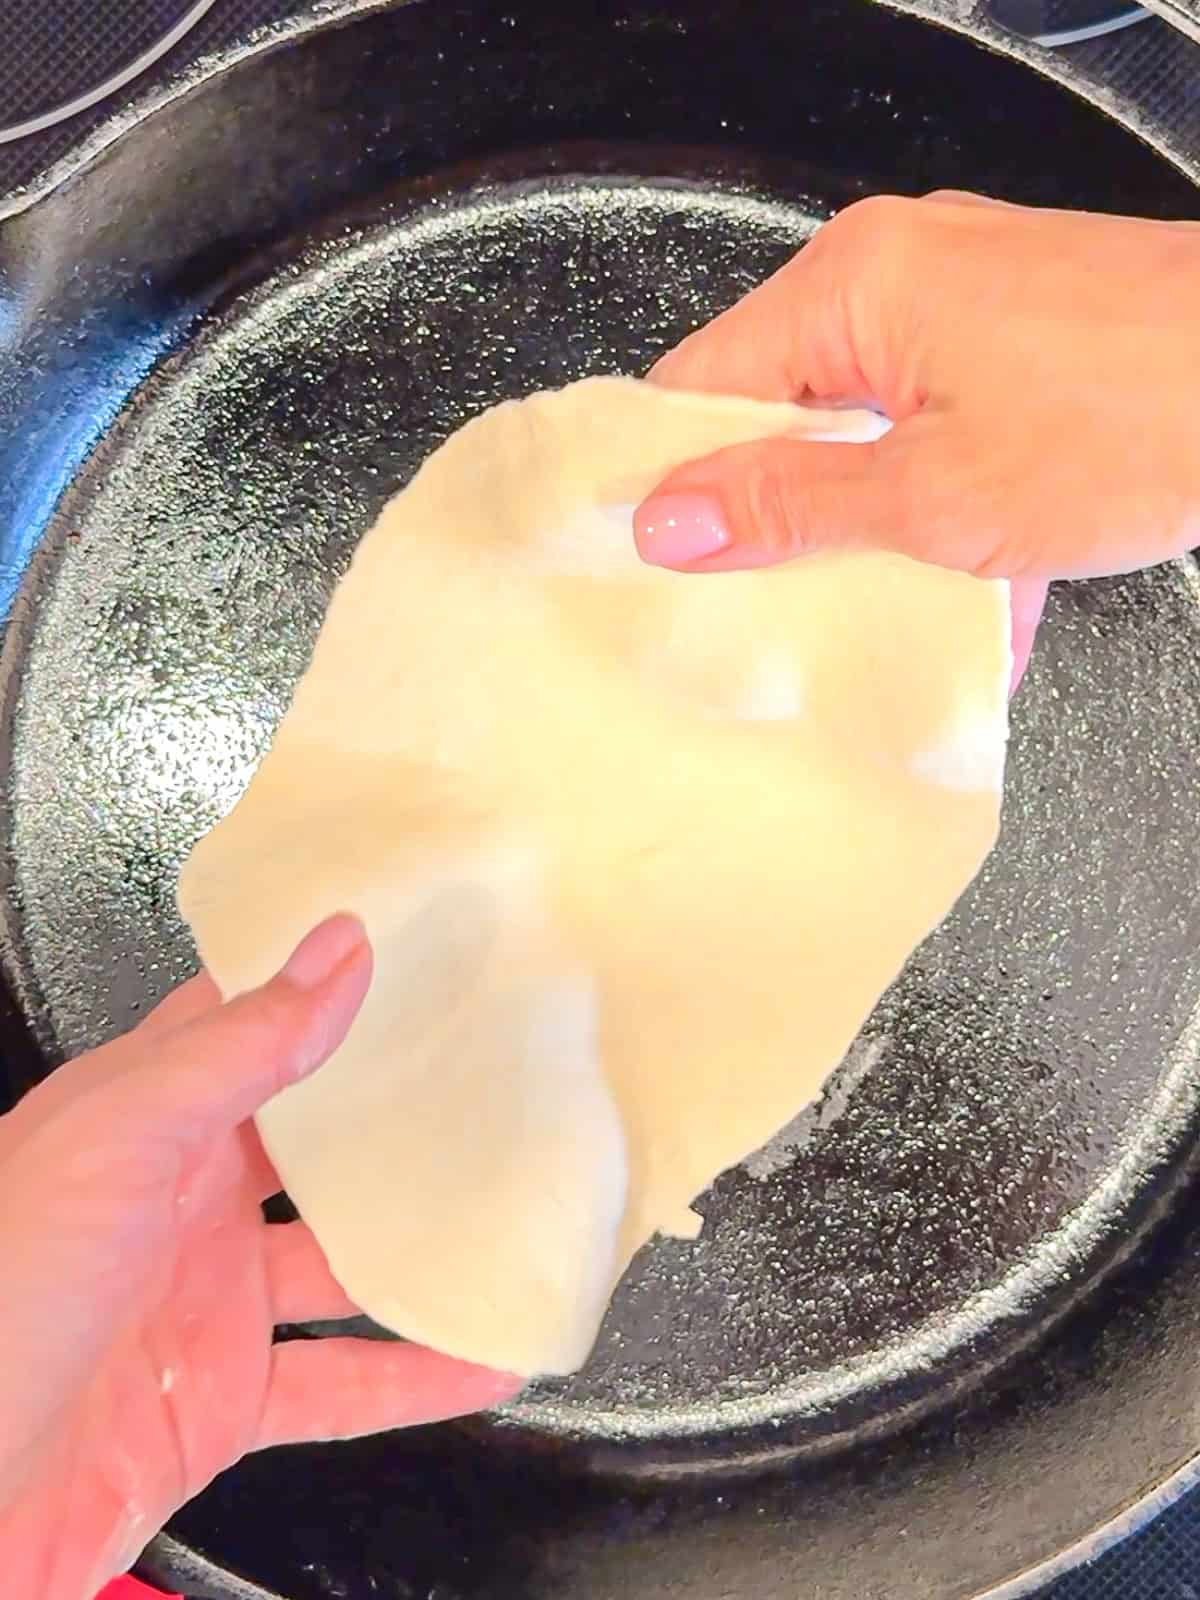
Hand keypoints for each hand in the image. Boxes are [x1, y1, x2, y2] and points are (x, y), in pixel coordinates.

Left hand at [0, 915, 517, 1599]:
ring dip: (422, 1250)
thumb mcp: (116, 1143)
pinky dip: (418, 1376)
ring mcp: (203, 1302)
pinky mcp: (221, 1401)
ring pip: (342, 1263)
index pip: (243, 1021)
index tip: (411, 948)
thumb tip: (334, 950)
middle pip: (309, 1143)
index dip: (318, 980)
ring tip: (509, 1216)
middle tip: (490, 1073)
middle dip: (392, 1113)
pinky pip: (341, 1383)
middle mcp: (176, 1201)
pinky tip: (480, 1358)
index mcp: (139, 1117)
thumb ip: (235, 1050)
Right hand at [635, 193, 1199, 686]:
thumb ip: (790, 504)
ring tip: (876, 603)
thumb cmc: (1145, 416)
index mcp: (855, 283)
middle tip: (767, 604)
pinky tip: (966, 585)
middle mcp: (899, 269)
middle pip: (779, 404)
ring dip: (866, 520)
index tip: (663, 564)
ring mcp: (961, 298)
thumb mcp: (935, 495)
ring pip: (860, 425)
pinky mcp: (1013, 335)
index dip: (673, 480)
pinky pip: (932, 422)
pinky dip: (937, 500)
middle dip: (777, 511)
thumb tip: (673, 518)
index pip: (701, 383)